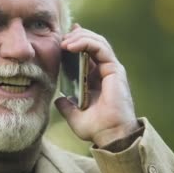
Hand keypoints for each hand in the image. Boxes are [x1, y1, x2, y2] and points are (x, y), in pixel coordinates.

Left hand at [55, 24, 137, 146]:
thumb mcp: (75, 116)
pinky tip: (71, 47)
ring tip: (64, 42)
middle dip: (75, 36)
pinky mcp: (115, 69)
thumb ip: (67, 106)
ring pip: (97, 41)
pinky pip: (101, 48)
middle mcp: (105, 71)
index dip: (76, 41)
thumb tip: (58, 99)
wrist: (110, 136)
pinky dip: (86, 43)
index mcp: (97, 79)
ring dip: (79, 37)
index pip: (87, 53)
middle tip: (60, 39)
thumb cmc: (96, 129)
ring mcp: (111, 69)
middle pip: (92, 43)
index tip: (62, 38)